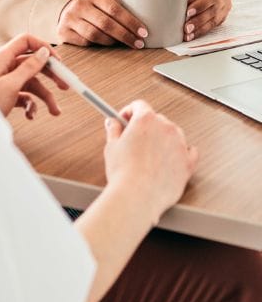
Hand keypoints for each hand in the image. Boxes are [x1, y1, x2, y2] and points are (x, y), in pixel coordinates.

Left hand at [0, 34, 65, 118]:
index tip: (58, 61)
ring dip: (45, 97)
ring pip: (31, 83)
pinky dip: (31, 105)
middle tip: (65, 85)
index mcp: (2, 58)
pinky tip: (31, 115)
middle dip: (50, 76)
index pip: (26, 41)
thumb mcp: (10, 85)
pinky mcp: (6, 94)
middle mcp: (4, 66)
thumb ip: (28, 67)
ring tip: (55, 111)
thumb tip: (43, 52)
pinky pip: (24, 95)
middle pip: (33, 63)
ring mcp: (5, 80)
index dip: (43, 48)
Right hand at [57, 0, 147, 48]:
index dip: (131, 22)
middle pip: (106, 24)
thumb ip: (120, 8)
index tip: (144, 32)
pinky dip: (99, 45)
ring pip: (95, 35)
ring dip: (113, 42)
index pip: (115, 9)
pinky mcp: (63, 32)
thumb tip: (147, 19)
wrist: (67, 12)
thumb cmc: (95, 8)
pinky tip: (107, 45)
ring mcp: (69, 18)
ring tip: (124, 43)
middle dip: (125, 35)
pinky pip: (85, 43)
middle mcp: (79, 4)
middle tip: (138, 43)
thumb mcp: (105, 2)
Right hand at [104, 99, 197, 224]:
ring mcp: (179, 144)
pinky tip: (171, 158)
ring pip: (173, 134)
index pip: (139, 105)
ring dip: (163, 139)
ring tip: (149, 154)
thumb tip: (113, 123)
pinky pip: (189, 151)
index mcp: (146, 120)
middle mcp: (166, 127)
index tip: (125, 120)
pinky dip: (181, 152)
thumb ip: (113, 130)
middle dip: (145, 127)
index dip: (129, 112)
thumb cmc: (124, 173)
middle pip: (157, 119)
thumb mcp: (111, 147)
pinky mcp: (188, 162)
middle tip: (134, 140)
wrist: (137, 196)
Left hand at [183, 0, 231, 40]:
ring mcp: (226, 5)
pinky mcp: (224, 15)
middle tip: (186, 28)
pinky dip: (202, 30)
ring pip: (215, 20)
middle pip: (214, 9)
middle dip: (199, 20)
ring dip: (200, 29)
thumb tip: (186, 2)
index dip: (201, 5)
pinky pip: (214, 24)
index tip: (188, 12)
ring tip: (188, 35)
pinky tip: (193, 35)